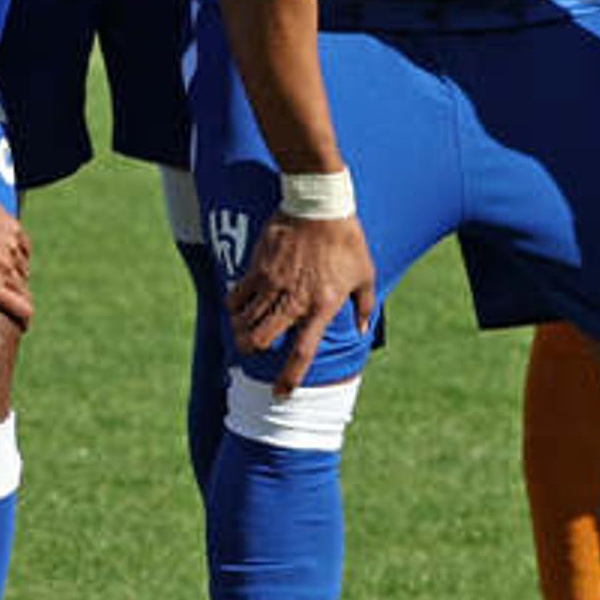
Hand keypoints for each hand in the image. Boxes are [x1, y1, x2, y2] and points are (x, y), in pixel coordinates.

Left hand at [0, 186, 33, 332]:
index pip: (23, 310)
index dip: (21, 319)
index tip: (15, 322)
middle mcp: (4, 264)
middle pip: (22, 291)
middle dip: (14, 299)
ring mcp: (10, 242)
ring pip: (22, 269)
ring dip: (12, 276)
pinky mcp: (9, 223)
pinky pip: (21, 246)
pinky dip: (13, 254)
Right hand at [227, 210, 377, 393]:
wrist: (318, 205)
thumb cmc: (346, 240)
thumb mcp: (366, 274)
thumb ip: (363, 306)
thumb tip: (361, 330)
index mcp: (322, 307)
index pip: (302, 352)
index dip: (289, 377)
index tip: (281, 394)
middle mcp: (294, 300)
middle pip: (261, 339)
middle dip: (251, 351)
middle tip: (252, 351)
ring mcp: (272, 284)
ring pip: (244, 321)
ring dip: (240, 332)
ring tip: (242, 332)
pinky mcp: (257, 268)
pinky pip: (236, 296)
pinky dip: (233, 306)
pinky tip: (236, 306)